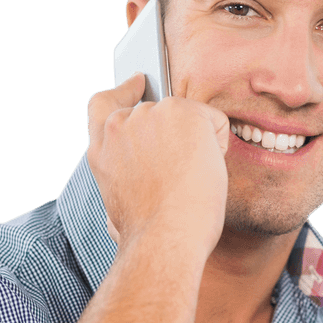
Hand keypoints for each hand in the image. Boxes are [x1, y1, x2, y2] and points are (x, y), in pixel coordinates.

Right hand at [86, 72, 230, 256]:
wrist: (164, 240)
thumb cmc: (149, 235)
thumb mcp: (120, 202)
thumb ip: (126, 171)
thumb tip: (143, 170)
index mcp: (102, 148)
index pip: (106, 104)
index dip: (125, 90)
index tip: (138, 82)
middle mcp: (121, 125)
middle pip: (160, 112)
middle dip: (177, 135)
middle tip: (184, 170)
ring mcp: (150, 115)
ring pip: (189, 118)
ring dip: (198, 144)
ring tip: (191, 179)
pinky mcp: (181, 112)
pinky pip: (215, 122)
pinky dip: (219, 146)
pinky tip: (206, 171)